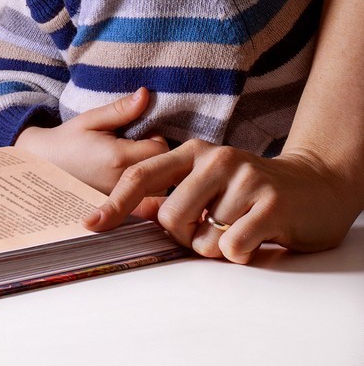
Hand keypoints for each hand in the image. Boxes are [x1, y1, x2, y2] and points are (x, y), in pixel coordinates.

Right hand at [15, 88, 168, 193]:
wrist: (44, 164)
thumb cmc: (68, 139)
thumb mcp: (92, 119)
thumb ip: (121, 109)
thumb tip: (146, 94)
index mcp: (119, 158)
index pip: (162, 149)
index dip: (156, 138)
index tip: (141, 134)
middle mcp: (123, 183)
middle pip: (165, 174)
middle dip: (159, 159)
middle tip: (139, 147)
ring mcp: (120, 199)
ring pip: (159, 191)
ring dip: (154, 177)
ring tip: (135, 163)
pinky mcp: (117, 208)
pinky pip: (145, 206)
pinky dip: (146, 194)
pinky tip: (133, 182)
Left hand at [83, 140, 360, 263]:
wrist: (313, 185)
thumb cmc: (250, 189)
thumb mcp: (207, 177)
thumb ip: (172, 189)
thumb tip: (136, 213)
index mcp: (191, 151)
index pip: (141, 178)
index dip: (114, 204)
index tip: (90, 225)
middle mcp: (214, 159)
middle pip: (169, 217)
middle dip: (184, 236)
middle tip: (209, 229)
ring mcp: (244, 179)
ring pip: (203, 239)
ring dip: (216, 246)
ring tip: (237, 227)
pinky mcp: (270, 204)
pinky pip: (233, 247)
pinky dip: (239, 252)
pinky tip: (254, 235)